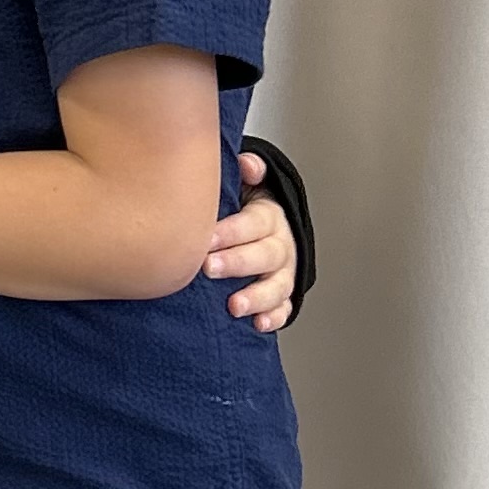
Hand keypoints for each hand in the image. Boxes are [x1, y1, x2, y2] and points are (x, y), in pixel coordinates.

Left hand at [205, 153, 295, 335]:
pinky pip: (283, 309)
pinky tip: (258, 324)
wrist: (264, 231)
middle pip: (265, 254)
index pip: (254, 222)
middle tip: (208, 268)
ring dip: (256, 296)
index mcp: (268, 217)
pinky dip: (274, 317)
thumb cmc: (242, 211)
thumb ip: (246, 172)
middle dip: (237, 263)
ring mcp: (283, 273)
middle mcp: (280, 245)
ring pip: (277, 285)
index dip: (231, 231)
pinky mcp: (281, 296)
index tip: (204, 237)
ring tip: (234, 305)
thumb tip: (248, 164)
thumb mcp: (243, 186)